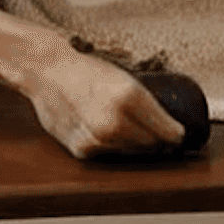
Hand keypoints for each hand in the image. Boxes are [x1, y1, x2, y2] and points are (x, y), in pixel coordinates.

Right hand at [26, 42, 186, 159]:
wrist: (47, 71)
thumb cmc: (84, 69)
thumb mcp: (123, 77)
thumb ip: (145, 101)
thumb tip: (169, 124)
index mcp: (131, 96)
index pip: (169, 131)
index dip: (176, 134)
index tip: (176, 134)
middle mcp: (115, 120)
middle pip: (152, 144)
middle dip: (156, 139)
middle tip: (154, 132)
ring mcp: (98, 137)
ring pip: (131, 152)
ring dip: (134, 144)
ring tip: (127, 128)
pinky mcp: (82, 148)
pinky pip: (109, 154)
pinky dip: (111, 146)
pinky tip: (106, 132)